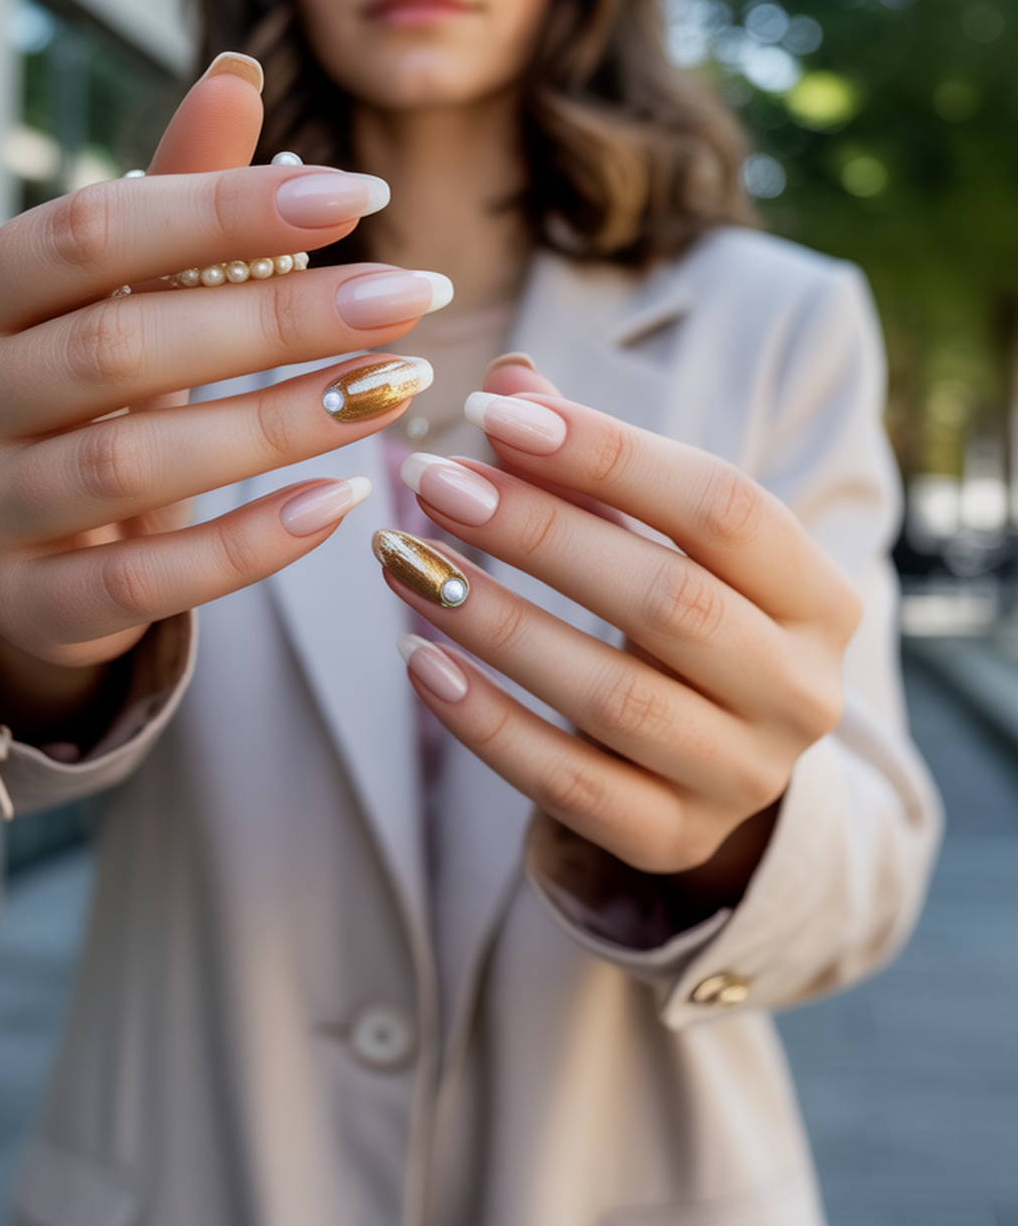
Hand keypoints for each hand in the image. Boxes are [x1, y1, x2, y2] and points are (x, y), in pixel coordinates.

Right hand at [0, 59, 447, 735]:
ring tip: (396, 387)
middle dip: (277, 319)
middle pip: (117, 346)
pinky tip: (344, 501)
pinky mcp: (24, 604)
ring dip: (279, 424)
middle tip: (411, 295)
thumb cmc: (100, 391)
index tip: (360, 194)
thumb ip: (178, 195)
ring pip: (129, 465)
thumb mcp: (131, 291)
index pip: (89, 232)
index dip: (222, 210)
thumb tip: (237, 76)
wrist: (44, 545)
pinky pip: (143, 582)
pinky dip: (250, 544)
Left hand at [387, 365, 860, 898]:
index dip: (607, 455)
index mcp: (819, 597)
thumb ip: (598, 462)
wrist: (721, 762)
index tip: (492, 413)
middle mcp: (799, 691)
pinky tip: (420, 660)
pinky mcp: (672, 839)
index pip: (723, 506)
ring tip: (405, 562)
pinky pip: (568, 786)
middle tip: (431, 480)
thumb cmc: (685, 618)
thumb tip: (510, 386)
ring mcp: (741, 776)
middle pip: (668, 601)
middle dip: (539, 534)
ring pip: (613, 698)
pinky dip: (487, 723)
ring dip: (497, 622)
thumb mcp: (668, 538)